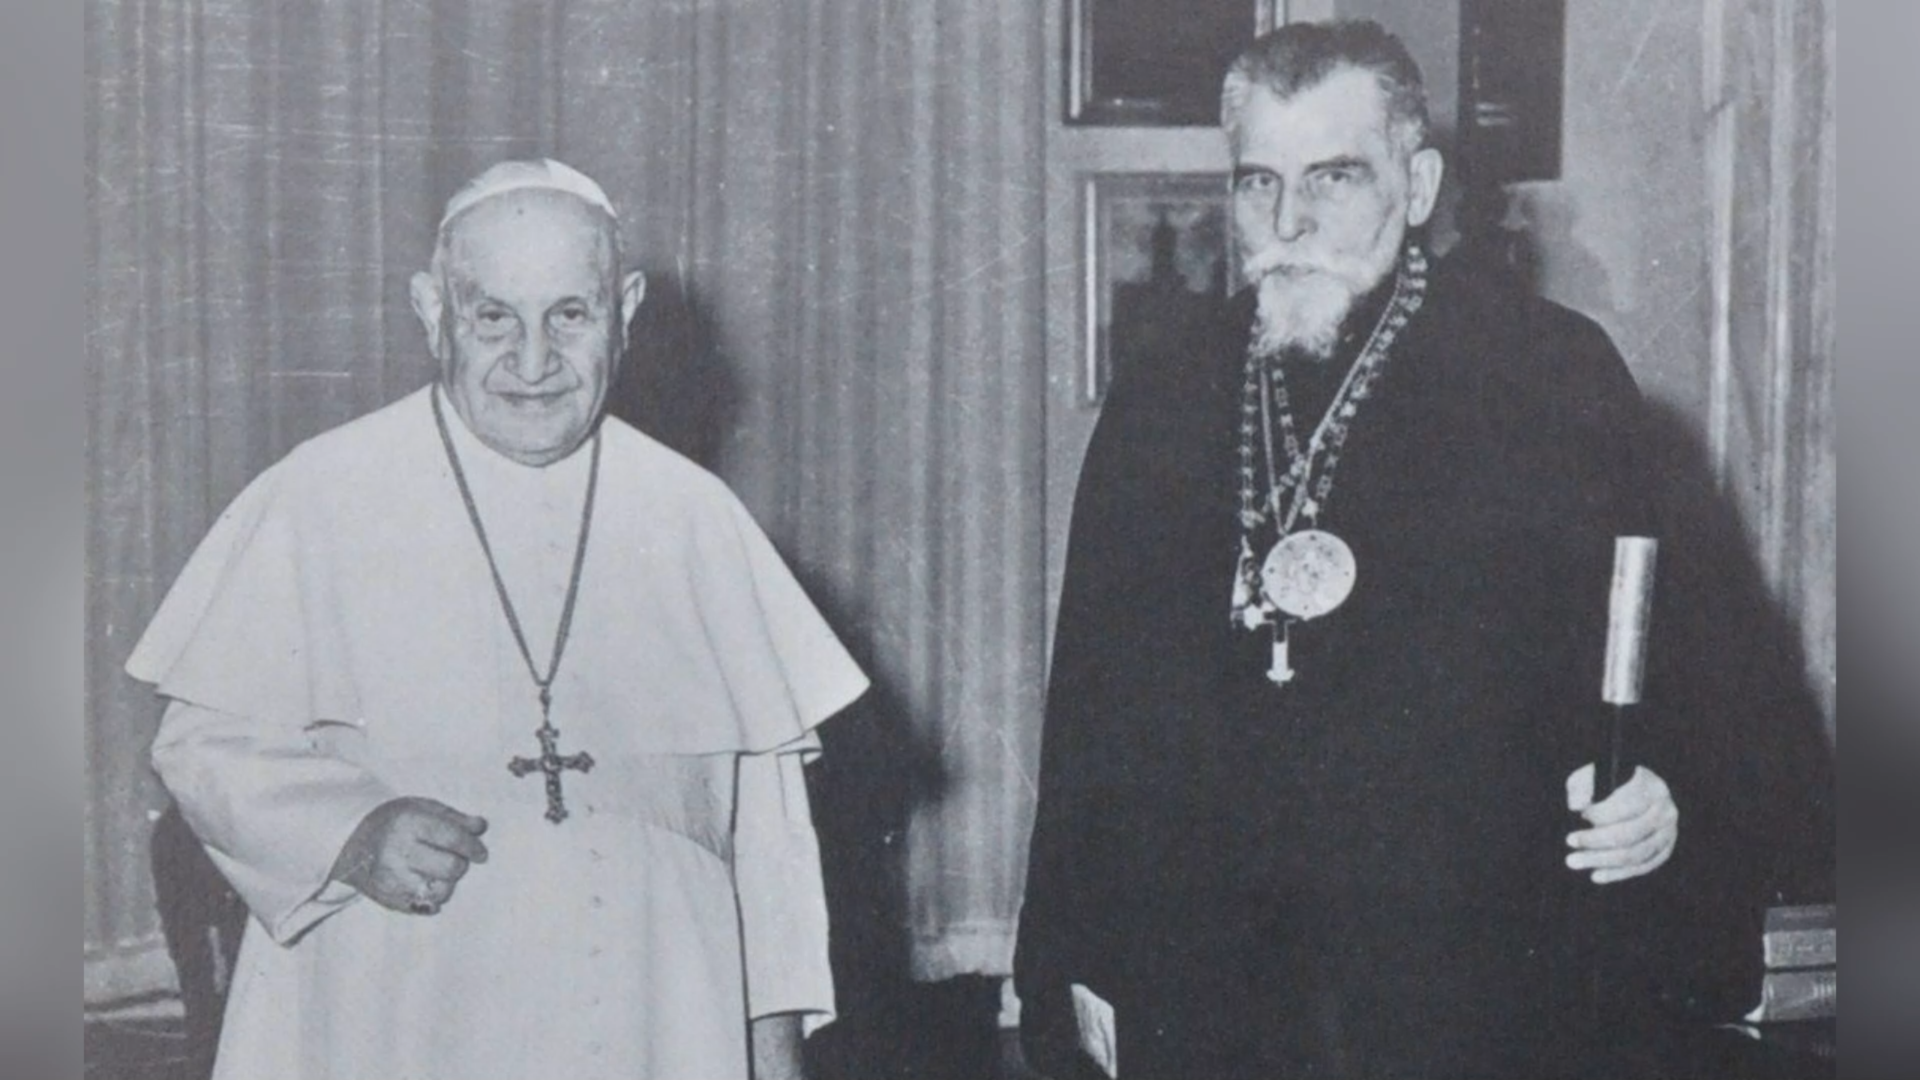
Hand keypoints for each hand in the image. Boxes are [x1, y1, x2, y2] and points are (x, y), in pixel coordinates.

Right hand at [329, 797, 488, 914]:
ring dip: (447, 882)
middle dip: (460, 864)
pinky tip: (427, 884)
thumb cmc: (393, 821)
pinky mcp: (388, 899)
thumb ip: (454, 817)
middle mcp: (397, 852)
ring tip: (437, 870)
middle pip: (450, 868)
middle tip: (455, 858)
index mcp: (407, 824)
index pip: (452, 839)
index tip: (481, 853)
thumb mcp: (422, 807)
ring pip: (440, 891)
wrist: (351, 841)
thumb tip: (481, 827)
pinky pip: (425, 906)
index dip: (473, 847)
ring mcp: (391, 879)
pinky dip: (433, 898)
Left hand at [1564, 764, 1677, 883]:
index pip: (1628, 805)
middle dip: (1596, 840)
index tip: (1580, 814)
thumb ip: (1583, 786)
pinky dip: (1618, 873)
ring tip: (1574, 861)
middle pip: (1631, 833)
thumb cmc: (1606, 781)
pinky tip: (1595, 875)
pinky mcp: (1665, 849)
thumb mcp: (1592, 774)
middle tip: (1569, 841)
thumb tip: (1577, 806)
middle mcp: (1665, 810)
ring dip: (1602, 860)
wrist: (1632, 790)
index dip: (1602, 813)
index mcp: (1650, 786)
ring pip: (1636, 854)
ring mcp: (1668, 832)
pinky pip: (1642, 866)